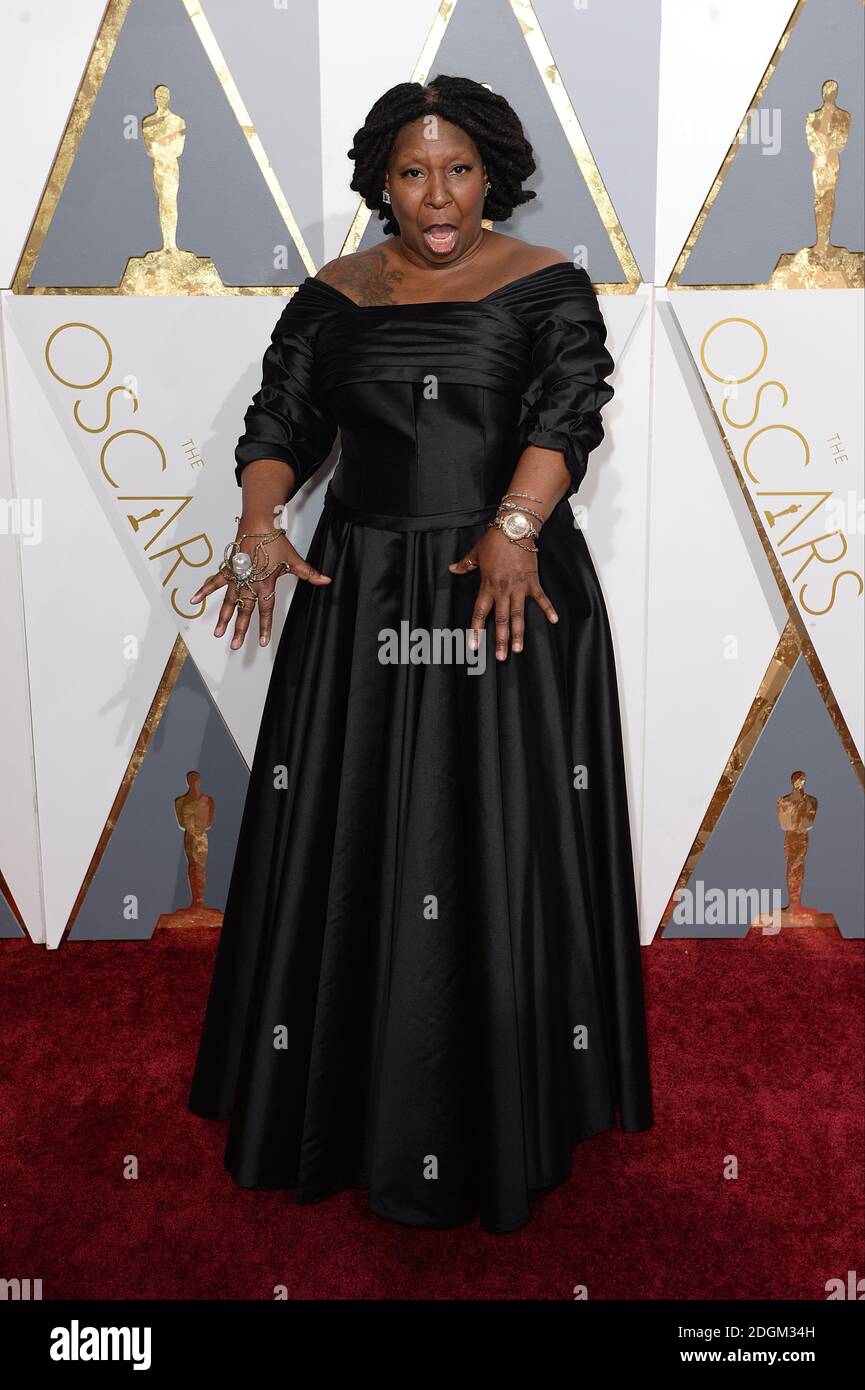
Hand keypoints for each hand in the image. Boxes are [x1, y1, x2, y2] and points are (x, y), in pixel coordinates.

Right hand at [191, 520, 330, 648]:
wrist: (259, 522)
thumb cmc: (276, 540)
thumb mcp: (294, 559)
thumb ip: (308, 573)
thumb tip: (326, 581)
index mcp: (266, 584)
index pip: (266, 610)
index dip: (265, 627)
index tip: (262, 642)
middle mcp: (250, 583)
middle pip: (245, 610)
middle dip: (240, 629)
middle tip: (234, 646)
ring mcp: (237, 576)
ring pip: (229, 601)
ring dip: (223, 617)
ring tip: (218, 633)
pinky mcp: (228, 567)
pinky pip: (214, 581)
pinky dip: (204, 590)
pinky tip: (193, 601)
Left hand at [449, 525, 557, 660]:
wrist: (513, 528)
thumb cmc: (494, 540)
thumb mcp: (476, 553)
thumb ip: (465, 564)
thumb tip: (452, 569)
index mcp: (487, 586)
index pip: (479, 612)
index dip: (475, 630)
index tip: (473, 646)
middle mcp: (502, 590)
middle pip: (500, 620)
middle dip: (500, 640)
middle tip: (501, 657)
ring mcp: (519, 587)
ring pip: (518, 615)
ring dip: (519, 633)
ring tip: (519, 649)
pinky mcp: (532, 581)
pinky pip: (541, 598)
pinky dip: (548, 609)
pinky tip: (554, 621)